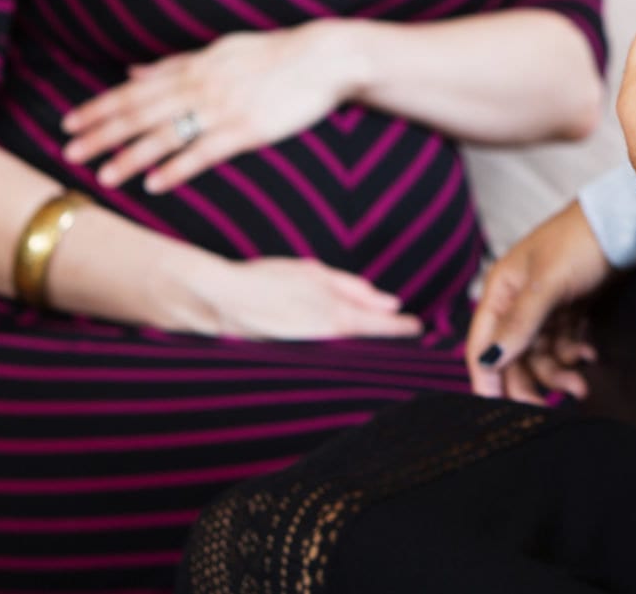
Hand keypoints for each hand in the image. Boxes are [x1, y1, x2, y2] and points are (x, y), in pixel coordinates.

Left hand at [62, 22, 358, 192]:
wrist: (324, 58)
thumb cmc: (273, 54)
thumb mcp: (220, 50)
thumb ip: (174, 64)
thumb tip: (130, 72)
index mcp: (194, 66)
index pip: (135, 90)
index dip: (99, 108)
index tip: (68, 124)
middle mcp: (202, 86)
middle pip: (141, 113)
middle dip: (102, 134)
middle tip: (68, 153)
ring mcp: (224, 109)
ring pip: (167, 135)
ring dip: (131, 156)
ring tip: (103, 176)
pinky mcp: (248, 130)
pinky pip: (204, 153)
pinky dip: (177, 168)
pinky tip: (154, 184)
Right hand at [189, 255, 421, 340]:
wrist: (218, 300)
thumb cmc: (266, 280)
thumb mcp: (313, 273)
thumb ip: (354, 288)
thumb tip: (390, 302)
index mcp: (334, 316)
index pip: (379, 327)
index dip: (400, 330)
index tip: (417, 329)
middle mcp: (324, 339)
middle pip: (365, 345)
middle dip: (384, 340)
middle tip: (404, 336)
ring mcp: (308, 354)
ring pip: (346, 354)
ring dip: (361, 348)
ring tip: (377, 346)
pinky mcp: (292, 362)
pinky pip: (323, 360)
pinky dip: (335, 355)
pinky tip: (338, 352)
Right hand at [466, 200, 613, 401]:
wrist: (623, 222)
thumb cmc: (578, 242)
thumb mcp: (548, 282)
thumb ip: (520, 322)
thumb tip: (489, 362)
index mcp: (500, 291)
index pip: (482, 345)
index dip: (486, 379)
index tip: (496, 412)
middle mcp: (517, 302)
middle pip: (513, 356)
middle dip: (529, 383)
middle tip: (547, 409)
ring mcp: (544, 307)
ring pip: (541, 355)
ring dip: (557, 373)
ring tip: (581, 386)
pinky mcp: (570, 309)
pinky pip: (563, 344)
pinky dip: (573, 355)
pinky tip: (589, 357)